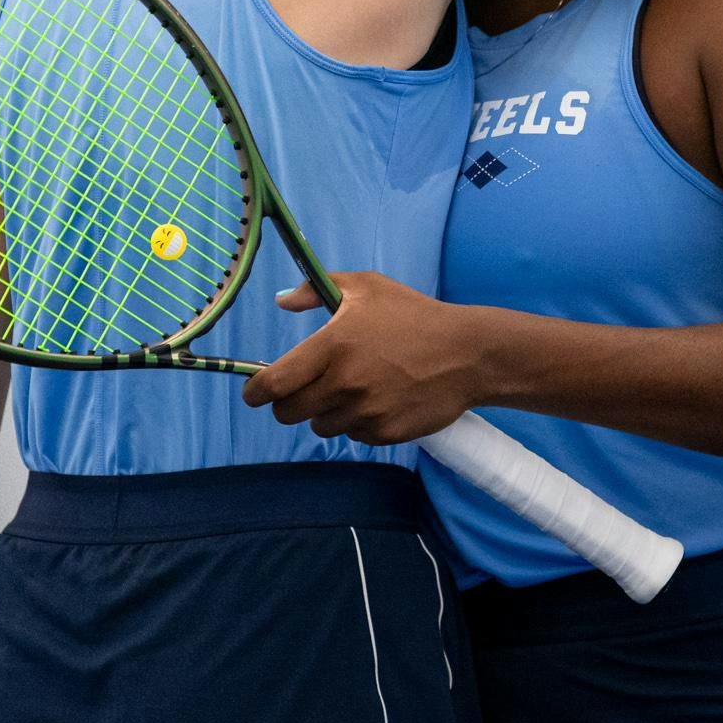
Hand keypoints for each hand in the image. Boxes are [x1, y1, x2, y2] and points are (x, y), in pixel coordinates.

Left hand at [240, 272, 482, 444]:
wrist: (467, 353)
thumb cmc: (413, 314)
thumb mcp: (367, 286)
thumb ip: (317, 289)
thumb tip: (282, 300)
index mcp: (331, 347)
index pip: (273, 384)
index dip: (256, 392)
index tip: (255, 392)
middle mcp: (343, 384)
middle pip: (290, 412)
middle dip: (289, 403)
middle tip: (305, 389)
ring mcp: (365, 412)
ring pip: (321, 426)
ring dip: (327, 412)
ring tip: (354, 388)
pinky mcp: (385, 433)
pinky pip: (354, 436)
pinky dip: (357, 423)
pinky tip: (378, 400)